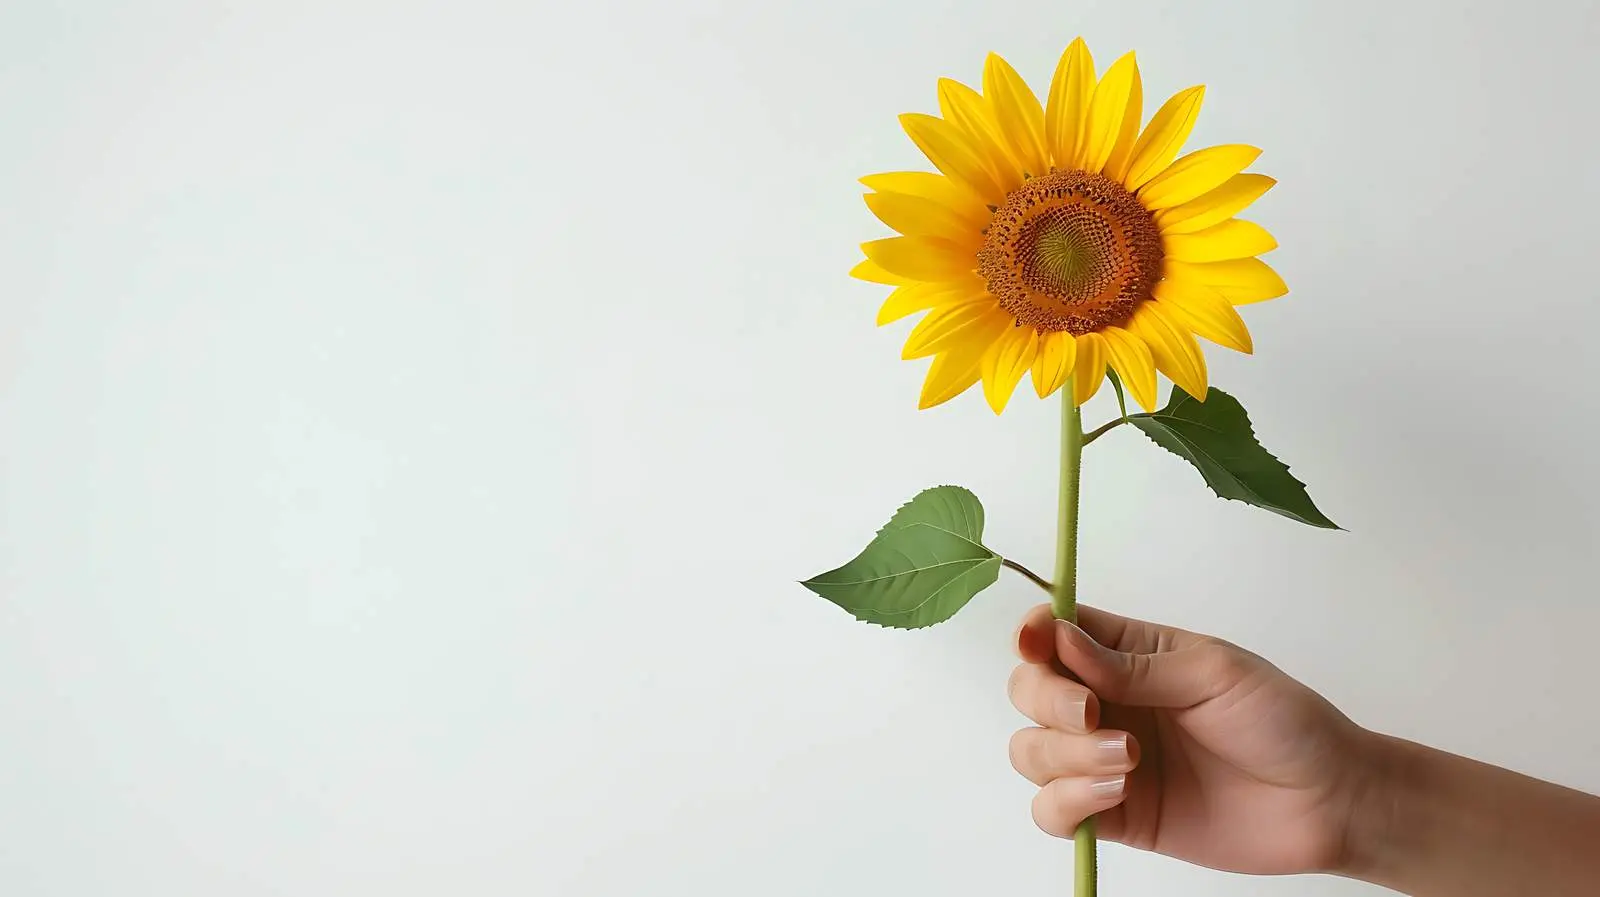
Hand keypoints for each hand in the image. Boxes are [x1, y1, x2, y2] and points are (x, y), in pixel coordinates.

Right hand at [1006, 603, 1375, 875]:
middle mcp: (1108, 703)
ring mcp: (1105, 762)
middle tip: (1092, 713)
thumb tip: (1059, 637)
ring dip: (1064, 755)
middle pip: (1029, 691)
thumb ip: (1131, 664)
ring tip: (1128, 760)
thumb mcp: (1213, 672)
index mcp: (1128, 654)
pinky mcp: (1115, 816)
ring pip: (1031, 752)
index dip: (1033, 635)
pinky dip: (1066, 802)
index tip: (1036, 643)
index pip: (1054, 633)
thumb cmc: (1283, 722)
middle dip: (1048, 700)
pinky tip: (1115, 793)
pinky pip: (1051, 811)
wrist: (1326, 802)